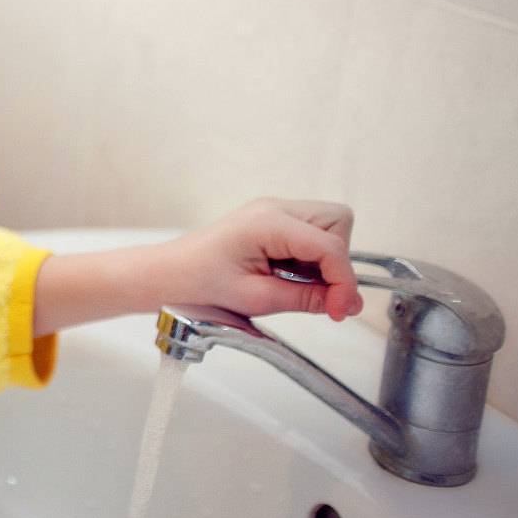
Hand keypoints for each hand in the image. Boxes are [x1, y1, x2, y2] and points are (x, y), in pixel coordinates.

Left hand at [163, 197, 361, 320]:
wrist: (171, 272)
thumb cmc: (200, 282)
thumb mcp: (257, 299)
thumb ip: (306, 299)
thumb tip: (346, 303)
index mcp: (267, 223)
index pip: (330, 246)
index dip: (343, 282)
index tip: (339, 310)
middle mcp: (274, 207)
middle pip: (338, 222)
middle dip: (338, 261)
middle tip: (322, 293)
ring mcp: (273, 209)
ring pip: (330, 223)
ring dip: (327, 257)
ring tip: (300, 282)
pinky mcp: (272, 218)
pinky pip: (311, 230)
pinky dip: (313, 254)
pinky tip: (290, 273)